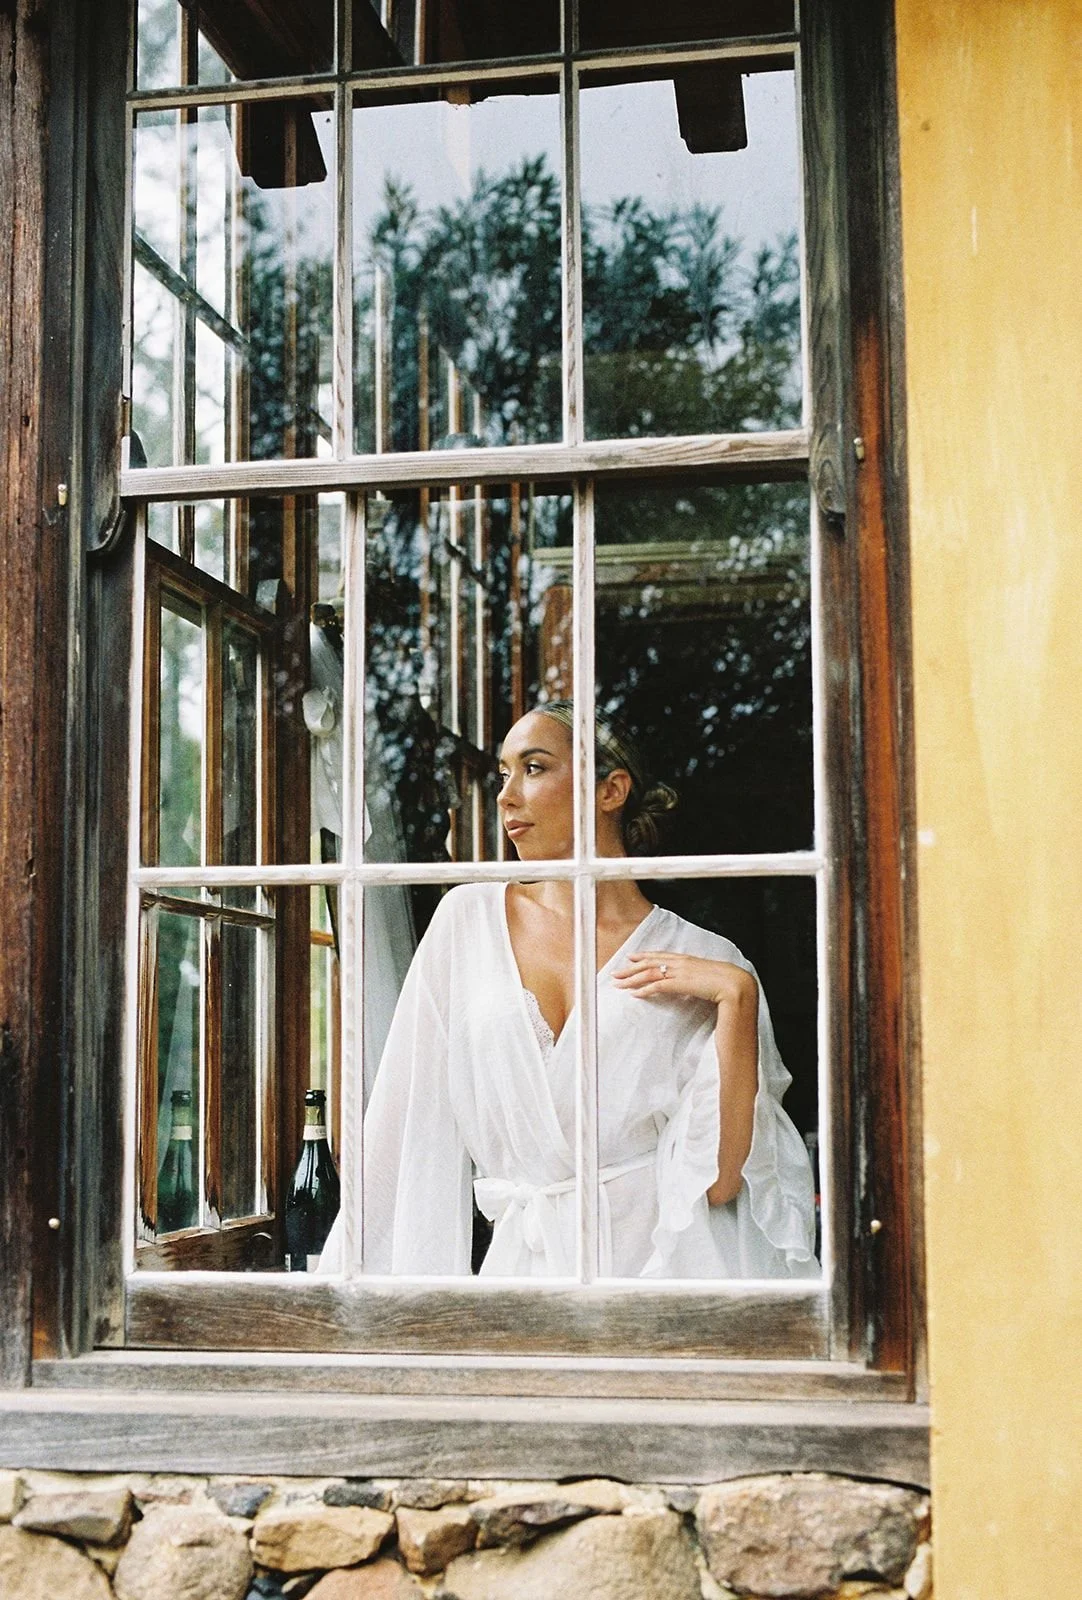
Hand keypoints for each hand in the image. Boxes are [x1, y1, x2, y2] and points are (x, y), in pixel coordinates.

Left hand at [613, 950, 757, 1009]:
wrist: (736, 985)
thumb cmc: (727, 983)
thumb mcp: (709, 977)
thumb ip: (698, 978)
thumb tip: (694, 983)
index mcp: (687, 959)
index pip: (661, 956)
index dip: (644, 956)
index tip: (632, 957)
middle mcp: (681, 963)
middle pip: (650, 963)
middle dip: (631, 968)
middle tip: (615, 973)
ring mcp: (680, 972)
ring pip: (650, 973)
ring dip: (632, 979)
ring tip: (619, 984)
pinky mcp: (681, 983)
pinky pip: (657, 986)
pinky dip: (644, 990)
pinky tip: (634, 994)